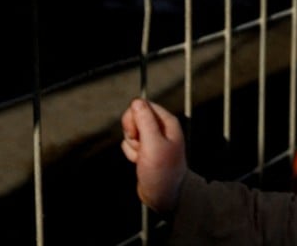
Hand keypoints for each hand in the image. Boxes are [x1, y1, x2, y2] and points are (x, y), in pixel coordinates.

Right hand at [121, 98, 187, 213]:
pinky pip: (129, 145)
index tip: (136, 133)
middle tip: (140, 146)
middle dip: (132, 133)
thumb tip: (136, 101)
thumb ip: (145, 121)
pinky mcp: (144, 150)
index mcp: (166, 122)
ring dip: (132, 146)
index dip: (134, 118)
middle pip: (135, 118)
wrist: (164, 195)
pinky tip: (139, 163)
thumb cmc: (163, 171)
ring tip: (143, 157)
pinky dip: (131, 154)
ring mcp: (152, 140)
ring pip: (130, 133)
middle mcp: (160, 128)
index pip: (143, 105)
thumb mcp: (153, 144)